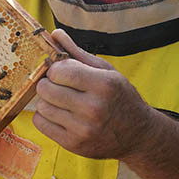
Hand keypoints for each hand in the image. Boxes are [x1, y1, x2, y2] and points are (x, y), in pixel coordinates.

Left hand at [33, 29, 158, 159]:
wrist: (138, 135)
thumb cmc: (120, 98)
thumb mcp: (106, 71)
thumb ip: (77, 53)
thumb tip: (54, 34)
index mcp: (103, 85)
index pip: (60, 71)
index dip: (55, 69)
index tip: (61, 72)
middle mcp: (93, 108)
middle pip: (46, 89)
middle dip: (48, 83)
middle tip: (59, 86)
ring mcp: (83, 129)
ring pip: (41, 106)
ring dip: (47, 101)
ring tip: (62, 101)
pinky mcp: (74, 145)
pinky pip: (40, 123)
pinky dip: (45, 116)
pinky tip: (59, 114)